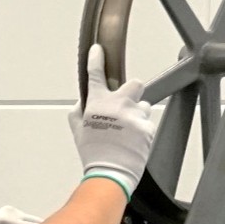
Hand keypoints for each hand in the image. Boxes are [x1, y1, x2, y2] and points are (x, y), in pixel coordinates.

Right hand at [67, 43, 164, 192]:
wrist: (110, 172)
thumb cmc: (93, 153)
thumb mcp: (77, 130)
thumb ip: (78, 111)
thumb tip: (83, 102)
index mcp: (98, 102)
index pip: (96, 74)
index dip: (96, 59)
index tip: (99, 50)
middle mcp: (118, 104)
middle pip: (135, 84)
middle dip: (133, 92)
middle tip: (126, 106)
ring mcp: (134, 115)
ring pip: (143, 106)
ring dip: (137, 114)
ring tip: (129, 131)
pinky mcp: (146, 127)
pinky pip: (147, 123)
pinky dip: (142, 130)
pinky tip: (133, 141)